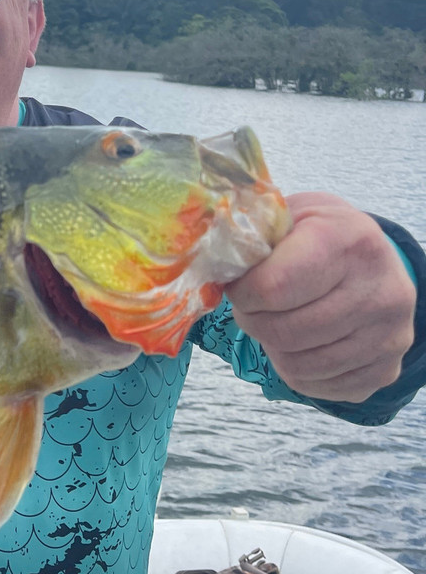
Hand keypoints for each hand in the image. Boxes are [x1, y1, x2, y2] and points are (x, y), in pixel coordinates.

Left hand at [225, 192, 415, 402]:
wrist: (378, 261)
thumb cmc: (321, 236)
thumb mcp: (292, 215)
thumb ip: (252, 235)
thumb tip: (211, 261)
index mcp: (349, 241)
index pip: (273, 287)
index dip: (242, 292)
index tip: (239, 284)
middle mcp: (380, 290)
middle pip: (282, 331)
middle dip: (252, 319)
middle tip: (253, 305)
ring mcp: (389, 336)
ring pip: (296, 364)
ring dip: (270, 346)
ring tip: (277, 319)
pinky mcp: (385, 370)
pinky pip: (314, 385)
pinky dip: (293, 368)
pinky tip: (300, 341)